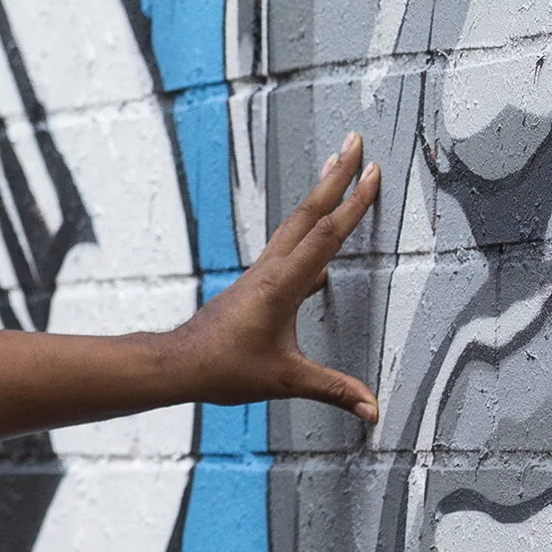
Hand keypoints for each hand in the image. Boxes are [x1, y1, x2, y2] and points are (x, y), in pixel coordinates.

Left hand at [168, 131, 381, 421]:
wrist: (179, 364)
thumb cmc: (223, 368)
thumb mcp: (284, 380)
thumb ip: (331, 390)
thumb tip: (371, 409)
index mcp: (281, 284)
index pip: (325, 235)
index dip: (353, 203)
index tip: (373, 172)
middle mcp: (271, 269)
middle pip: (308, 213)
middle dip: (335, 176)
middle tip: (354, 141)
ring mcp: (262, 273)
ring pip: (296, 225)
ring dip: (320, 195)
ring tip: (339, 169)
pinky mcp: (256, 283)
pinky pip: (289, 248)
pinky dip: (310, 233)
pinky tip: (322, 247)